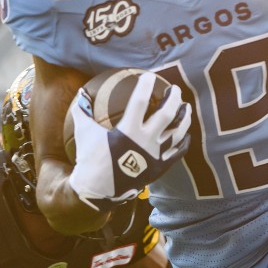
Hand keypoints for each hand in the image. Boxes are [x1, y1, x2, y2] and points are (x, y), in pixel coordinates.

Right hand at [68, 75, 190, 211]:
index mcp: (128, 130)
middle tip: (175, 90)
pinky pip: (177, 153)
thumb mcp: (84, 132)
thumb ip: (82, 110)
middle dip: (173, 99)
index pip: (140, 101)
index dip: (146, 86)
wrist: (98, 190)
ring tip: (186, 108)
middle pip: (167, 114)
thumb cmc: (90, 159)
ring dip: (184, 118)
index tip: (149, 77)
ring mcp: (155, 156)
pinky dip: (184, 143)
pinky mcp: (159, 168)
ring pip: (177, 133)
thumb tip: (81, 93)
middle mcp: (146, 141)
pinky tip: (186, 135)